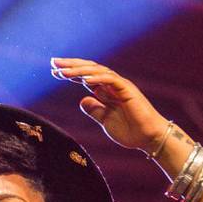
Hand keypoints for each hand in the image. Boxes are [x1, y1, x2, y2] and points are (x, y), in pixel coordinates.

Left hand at [51, 57, 168, 151]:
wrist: (149, 139)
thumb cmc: (131, 131)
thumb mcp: (105, 121)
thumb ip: (95, 110)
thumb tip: (82, 101)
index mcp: (107, 92)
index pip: (86, 77)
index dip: (71, 73)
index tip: (54, 72)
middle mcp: (112, 85)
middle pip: (89, 69)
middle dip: (71, 65)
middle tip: (53, 63)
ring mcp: (120, 85)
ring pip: (97, 71)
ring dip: (79, 70)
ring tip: (62, 71)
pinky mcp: (127, 89)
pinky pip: (109, 79)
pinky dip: (96, 77)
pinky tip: (83, 78)